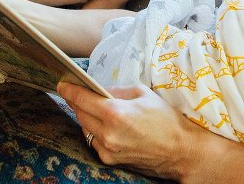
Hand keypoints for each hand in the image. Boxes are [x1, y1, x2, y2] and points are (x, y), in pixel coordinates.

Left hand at [57, 82, 193, 179]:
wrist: (180, 150)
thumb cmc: (165, 118)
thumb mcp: (142, 93)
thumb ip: (117, 91)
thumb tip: (99, 90)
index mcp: (116, 113)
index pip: (82, 99)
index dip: (69, 90)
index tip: (62, 84)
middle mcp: (108, 133)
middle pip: (80, 113)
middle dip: (76, 101)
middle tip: (75, 92)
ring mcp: (108, 149)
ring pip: (85, 128)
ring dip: (85, 116)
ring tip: (90, 107)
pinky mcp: (110, 160)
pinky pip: (94, 141)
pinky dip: (95, 131)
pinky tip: (103, 125)